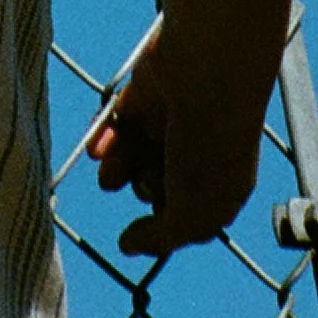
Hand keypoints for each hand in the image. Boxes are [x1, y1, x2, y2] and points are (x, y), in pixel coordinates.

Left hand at [88, 23, 261, 254]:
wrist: (205, 72)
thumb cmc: (208, 149)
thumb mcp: (192, 215)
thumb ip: (161, 237)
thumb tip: (127, 245)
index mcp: (222, 184)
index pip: (190, 213)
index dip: (166, 224)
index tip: (142, 228)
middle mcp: (198, 150)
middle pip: (160, 180)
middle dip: (144, 187)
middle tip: (146, 181)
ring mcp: (173, 118)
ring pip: (136, 151)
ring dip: (118, 167)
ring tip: (110, 174)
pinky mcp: (148, 91)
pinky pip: (120, 119)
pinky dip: (105, 136)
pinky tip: (95, 151)